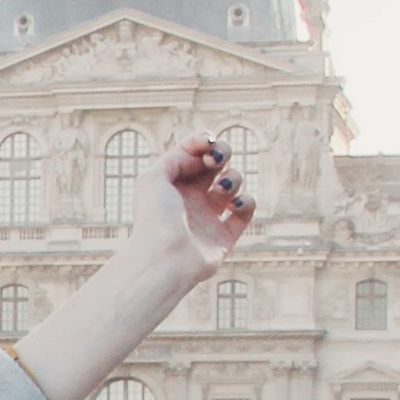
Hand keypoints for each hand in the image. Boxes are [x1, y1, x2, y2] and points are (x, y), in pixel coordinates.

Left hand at [154, 135, 256, 274]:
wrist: (165, 258)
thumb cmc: (154, 218)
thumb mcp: (153, 177)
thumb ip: (176, 157)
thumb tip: (200, 156)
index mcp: (172, 183)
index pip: (193, 152)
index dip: (203, 141)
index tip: (206, 141)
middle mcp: (190, 197)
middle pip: (216, 162)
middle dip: (222, 152)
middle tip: (215, 159)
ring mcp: (208, 215)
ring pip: (233, 182)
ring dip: (233, 178)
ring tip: (221, 189)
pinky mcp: (225, 235)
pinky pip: (245, 210)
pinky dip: (246, 202)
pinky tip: (234, 204)